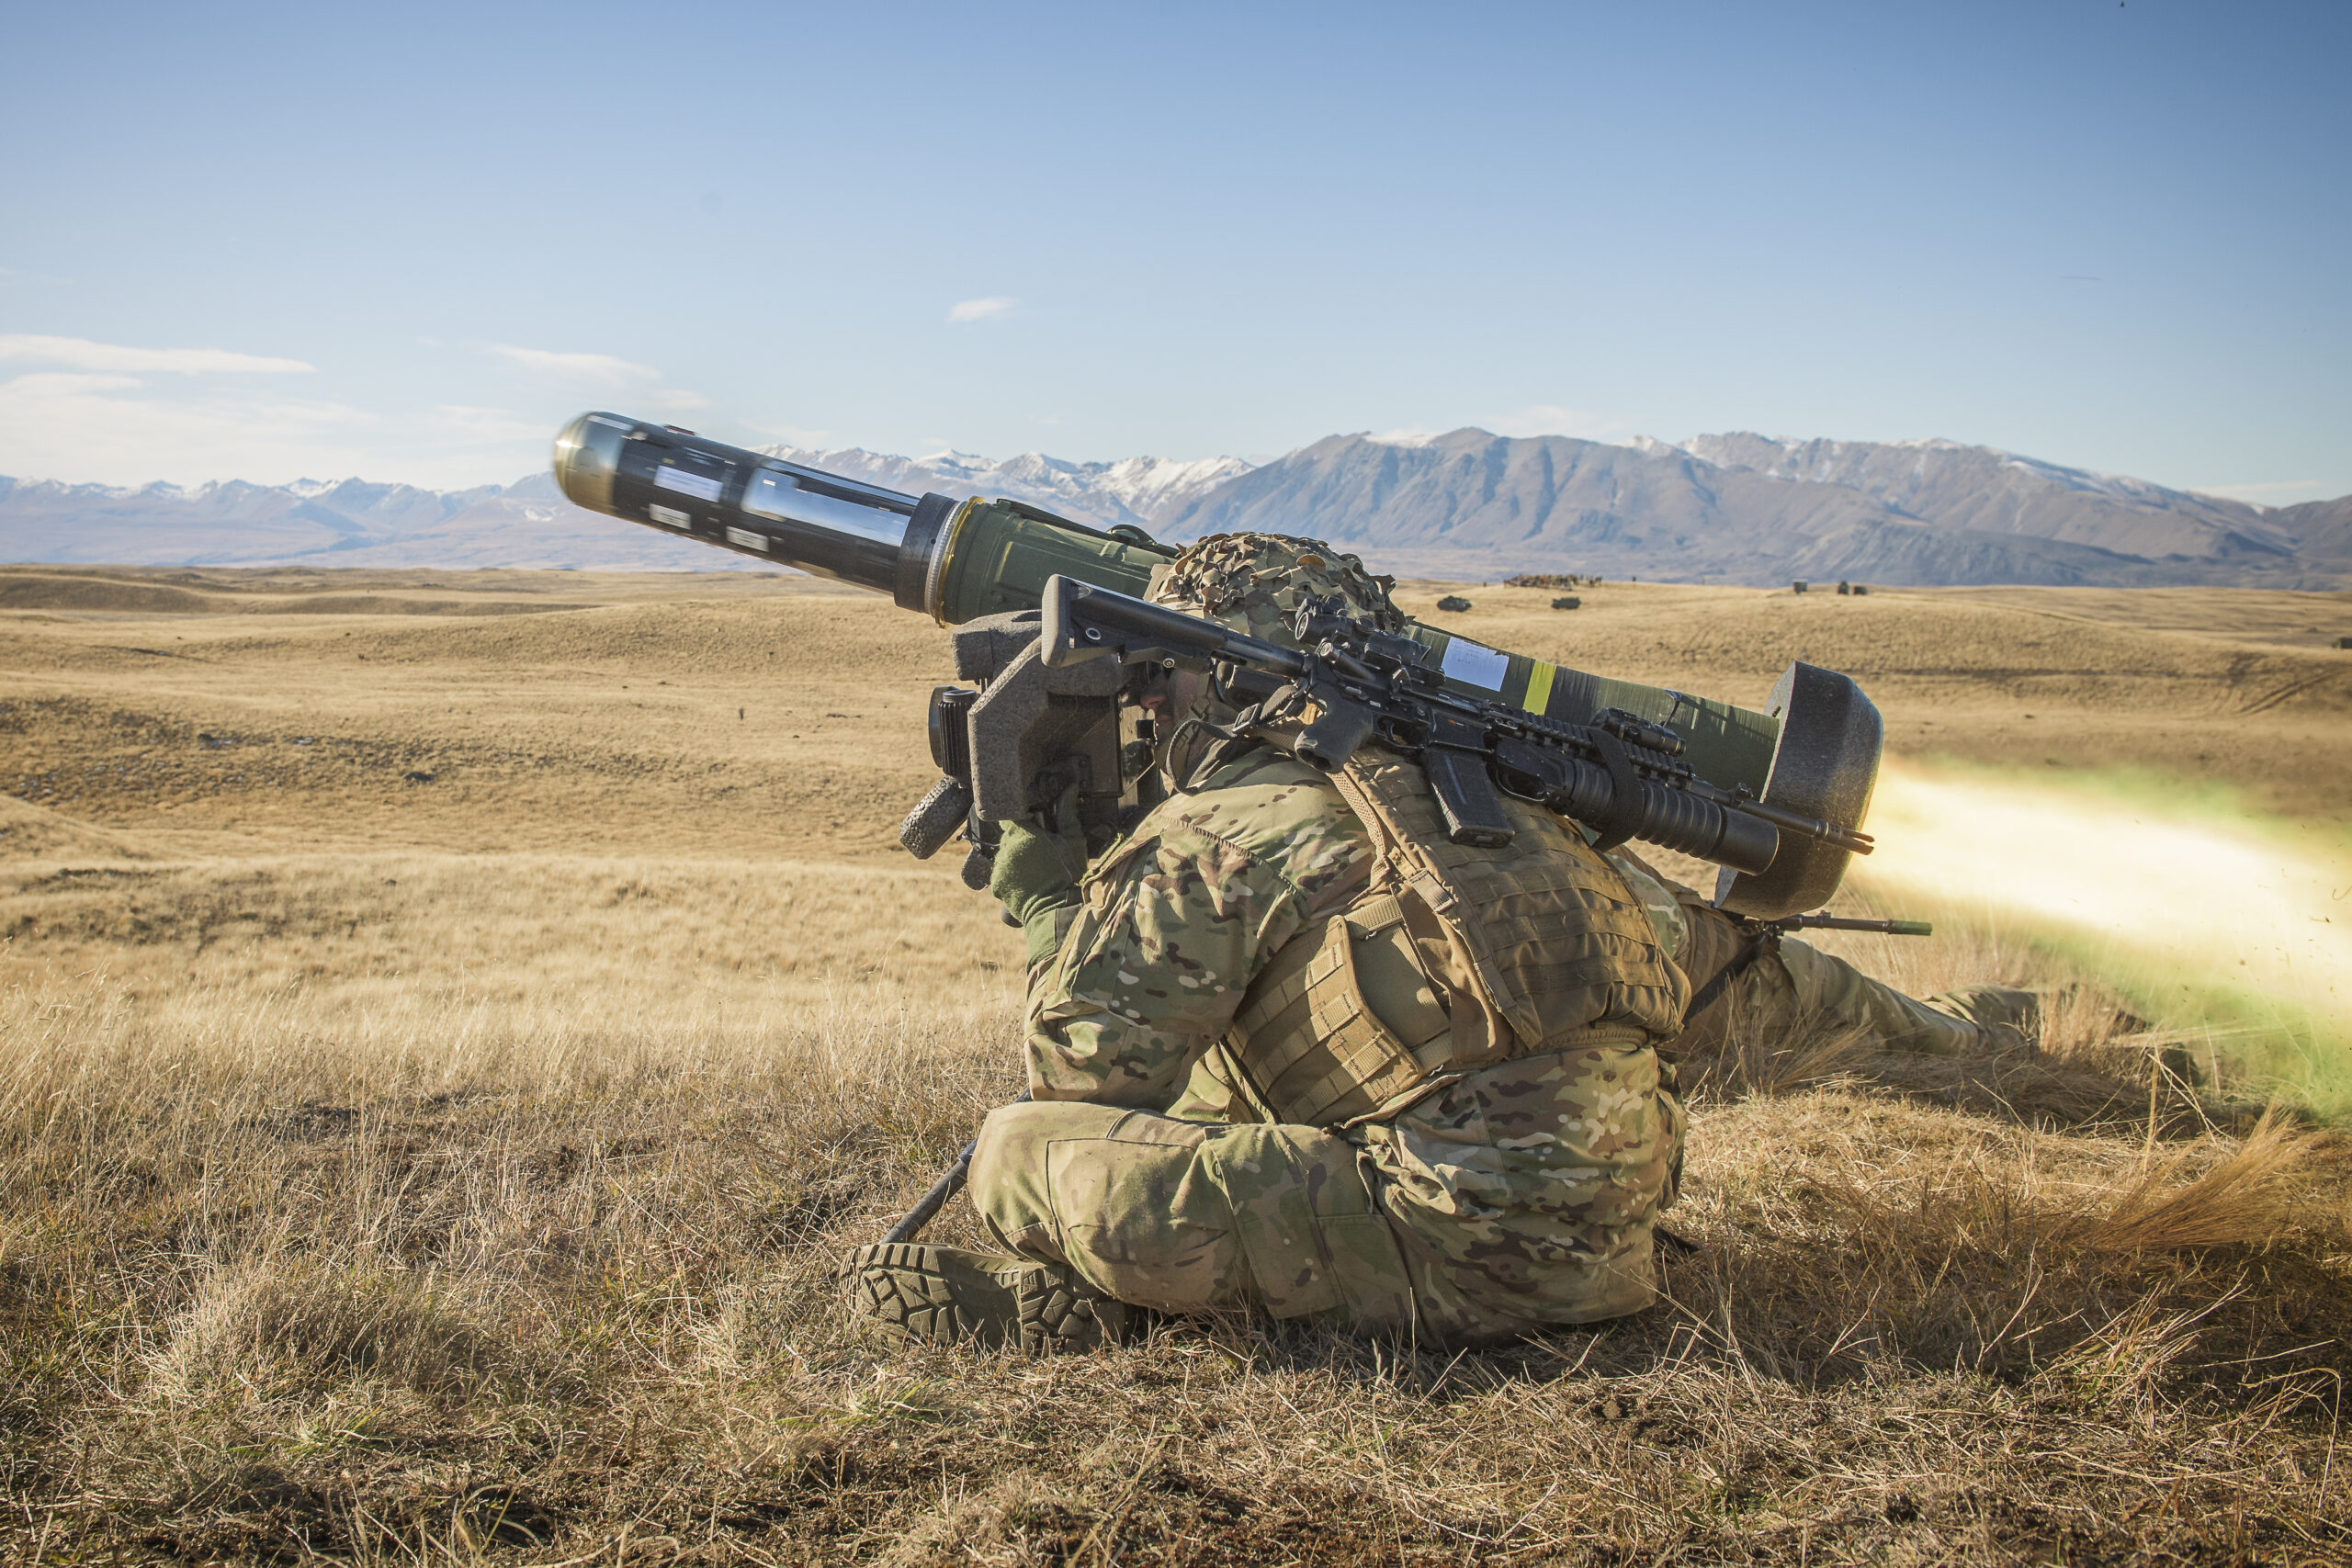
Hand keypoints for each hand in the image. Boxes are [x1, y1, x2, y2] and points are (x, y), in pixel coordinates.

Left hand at [989, 781, 1089, 933]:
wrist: (1057, 909)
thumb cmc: (1068, 873)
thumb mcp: (1074, 840)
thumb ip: (1068, 812)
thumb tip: (1070, 787)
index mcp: (1022, 833)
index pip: (1009, 814)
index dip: (1021, 816)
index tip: (1031, 821)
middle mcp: (1005, 848)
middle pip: (1009, 837)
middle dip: (1022, 842)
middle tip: (1042, 852)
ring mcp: (998, 868)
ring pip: (1005, 857)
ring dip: (1017, 860)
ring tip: (1037, 870)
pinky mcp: (997, 885)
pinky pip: (1002, 875)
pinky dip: (1013, 877)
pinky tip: (1029, 883)